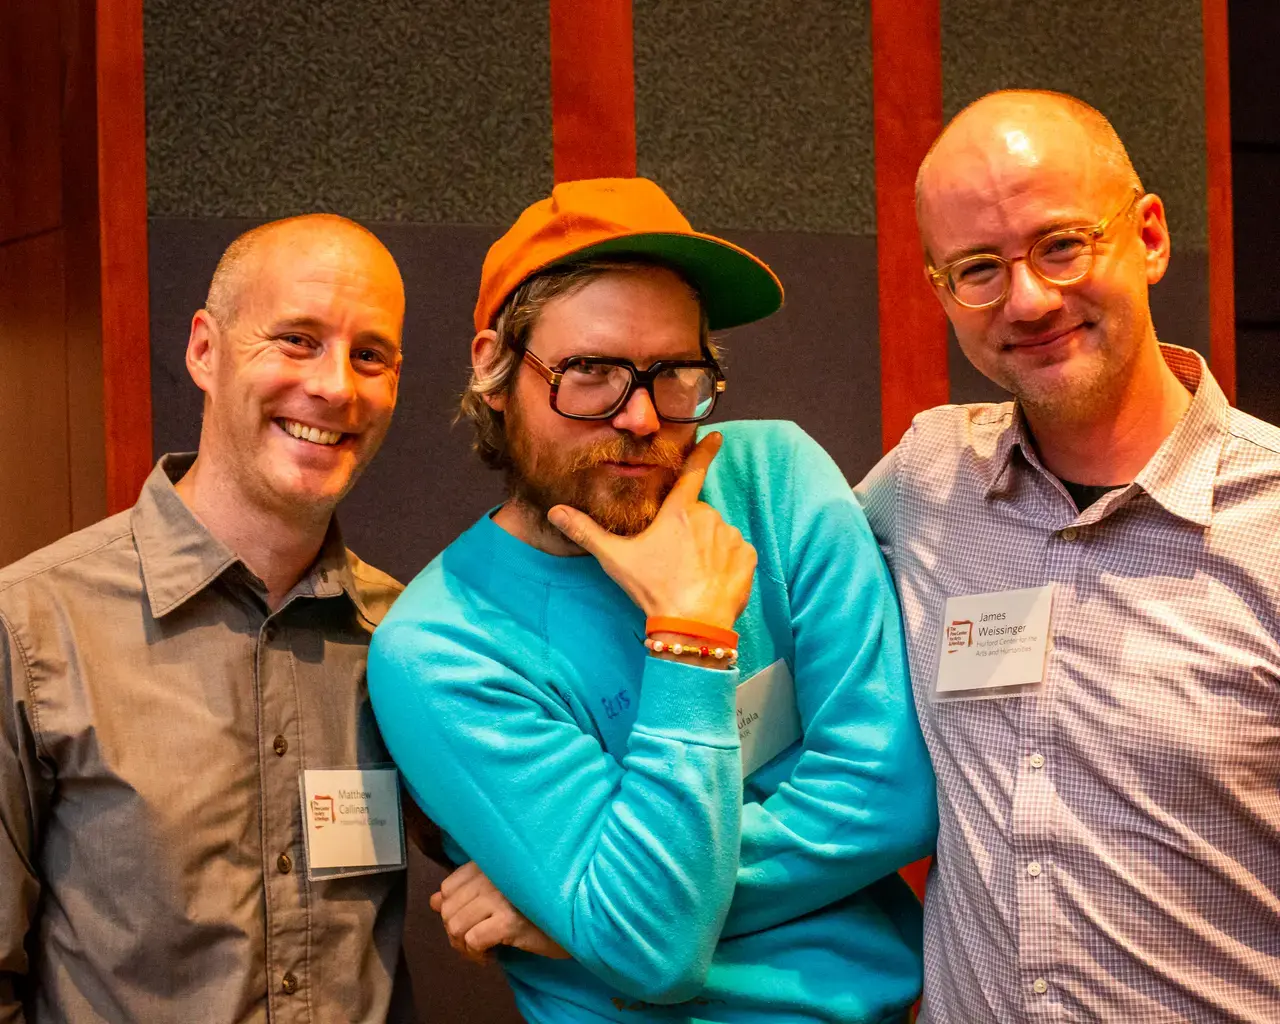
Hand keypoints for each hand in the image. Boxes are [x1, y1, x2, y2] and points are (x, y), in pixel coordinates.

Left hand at [430, 861, 570, 963]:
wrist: (577, 917)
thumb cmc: (540, 904)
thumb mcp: (502, 891)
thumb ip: (467, 891)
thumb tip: (433, 900)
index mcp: (491, 861)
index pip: (447, 887)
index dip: (453, 910)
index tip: (471, 921)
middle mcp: (494, 874)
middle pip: (448, 909)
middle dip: (456, 932)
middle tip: (475, 941)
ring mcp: (501, 896)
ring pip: (455, 926)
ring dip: (464, 946)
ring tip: (482, 949)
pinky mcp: (509, 921)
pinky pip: (472, 940)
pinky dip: (476, 954)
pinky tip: (490, 955)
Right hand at [547, 433, 756, 628]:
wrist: (692, 624)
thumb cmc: (653, 588)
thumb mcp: (615, 559)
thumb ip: (586, 532)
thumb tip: (555, 511)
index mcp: (678, 511)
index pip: (693, 472)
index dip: (704, 451)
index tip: (716, 435)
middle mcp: (708, 516)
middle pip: (698, 516)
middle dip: (689, 531)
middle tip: (674, 561)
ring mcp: (730, 536)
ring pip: (718, 534)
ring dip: (709, 548)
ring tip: (693, 575)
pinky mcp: (746, 557)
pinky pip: (737, 553)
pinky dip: (728, 563)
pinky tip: (712, 580)